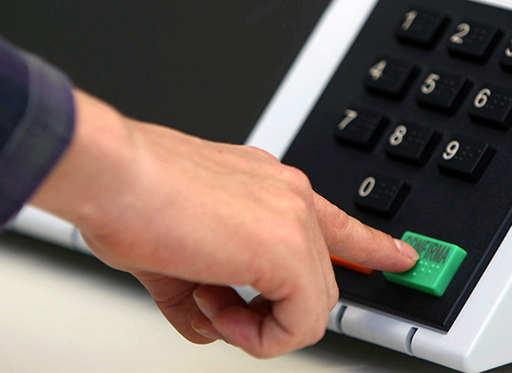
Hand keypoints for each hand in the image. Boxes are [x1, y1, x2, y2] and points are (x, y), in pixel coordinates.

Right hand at [31, 90, 417, 357]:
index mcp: (267, 184)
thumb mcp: (170, 252)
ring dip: (259, 325)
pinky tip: (220, 315)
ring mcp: (292, 217)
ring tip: (211, 307)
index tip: (400, 256)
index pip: (337, 221)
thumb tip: (207, 326)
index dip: (373, 245)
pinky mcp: (286, 249)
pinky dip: (261, 337)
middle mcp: (288, 195)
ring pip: (313, 303)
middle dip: (270, 311)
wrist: (111, 174)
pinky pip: (300, 322)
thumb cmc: (130, 194)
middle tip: (217, 308)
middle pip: (316, 280)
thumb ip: (197, 294)